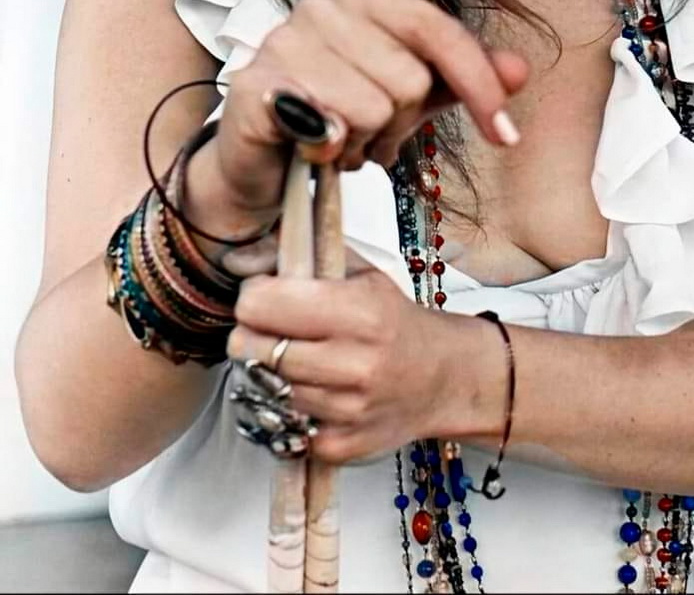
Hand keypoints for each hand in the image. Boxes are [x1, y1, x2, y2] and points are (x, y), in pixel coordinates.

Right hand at [211, 0, 529, 215]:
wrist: (260, 160)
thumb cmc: (338, 116)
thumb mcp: (412, 97)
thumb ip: (463, 78)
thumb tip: (520, 70)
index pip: (439, 30)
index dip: (479, 85)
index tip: (506, 135)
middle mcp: (321, 5)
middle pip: (411, 79)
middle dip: (400, 126)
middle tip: (370, 133)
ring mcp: (283, 41)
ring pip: (373, 108)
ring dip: (364, 144)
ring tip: (340, 140)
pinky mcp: (255, 85)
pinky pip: (329, 128)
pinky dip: (331, 152)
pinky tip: (313, 148)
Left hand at [227, 263, 500, 462]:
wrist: (443, 378)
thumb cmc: (396, 321)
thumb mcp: (362, 275)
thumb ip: (304, 258)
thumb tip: (238, 259)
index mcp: (360, 312)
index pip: (261, 304)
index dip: (254, 295)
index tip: (265, 294)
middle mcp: (353, 364)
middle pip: (250, 349)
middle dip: (253, 335)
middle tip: (275, 328)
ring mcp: (346, 412)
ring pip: (263, 388)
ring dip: (269, 373)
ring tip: (296, 357)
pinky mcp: (339, 447)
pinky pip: (281, 426)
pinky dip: (286, 409)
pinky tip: (310, 390)